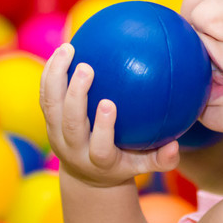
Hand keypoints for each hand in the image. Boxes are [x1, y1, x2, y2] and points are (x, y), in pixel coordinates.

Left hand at [40, 43, 180, 187]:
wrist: (86, 174)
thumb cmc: (122, 164)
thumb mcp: (143, 166)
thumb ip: (162, 159)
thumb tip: (177, 145)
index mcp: (99, 161)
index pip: (99, 147)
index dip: (102, 127)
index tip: (109, 103)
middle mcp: (73, 149)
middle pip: (70, 124)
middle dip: (75, 95)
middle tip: (86, 67)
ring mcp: (57, 135)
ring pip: (51, 106)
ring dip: (56, 76)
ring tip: (68, 48)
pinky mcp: (48, 122)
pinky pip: (45, 95)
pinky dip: (50, 73)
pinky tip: (62, 50)